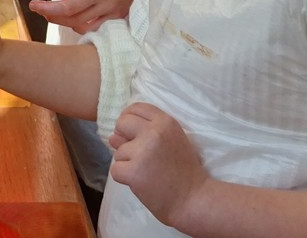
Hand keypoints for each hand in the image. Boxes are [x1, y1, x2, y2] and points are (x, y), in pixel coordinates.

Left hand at [26, 0, 143, 32]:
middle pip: (68, 8)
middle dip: (46, 9)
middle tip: (33, 6)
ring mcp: (111, 5)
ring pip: (78, 21)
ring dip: (58, 19)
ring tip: (47, 13)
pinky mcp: (117, 15)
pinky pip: (92, 27)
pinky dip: (77, 25)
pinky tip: (69, 19)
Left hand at [108, 102, 209, 228]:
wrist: (193, 198)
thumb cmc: (184, 171)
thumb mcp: (172, 142)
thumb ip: (146, 133)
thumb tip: (113, 136)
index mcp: (166, 122)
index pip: (137, 107)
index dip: (129, 118)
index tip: (131, 131)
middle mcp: (154, 132)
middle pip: (121, 123)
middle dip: (123, 138)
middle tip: (136, 153)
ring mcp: (142, 152)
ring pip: (118, 151)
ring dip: (127, 163)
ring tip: (147, 172)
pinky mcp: (133, 171)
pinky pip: (115, 170)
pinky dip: (124, 178)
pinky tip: (140, 181)